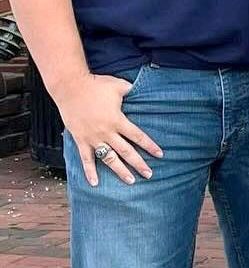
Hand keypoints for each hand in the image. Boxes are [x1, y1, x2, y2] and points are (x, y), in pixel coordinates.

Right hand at [53, 73, 162, 187]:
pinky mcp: (80, 139)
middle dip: (139, 164)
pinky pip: (85, 159)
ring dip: (120, 170)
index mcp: (118, 120)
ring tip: (130, 181)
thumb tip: (145, 89)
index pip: (138, 136)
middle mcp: (106, 132)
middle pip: (126, 151)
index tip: (160, 155)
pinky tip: (95, 183)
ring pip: (109, 158)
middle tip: (149, 174)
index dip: (150, 146)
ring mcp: (92, 138)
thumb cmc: (96, 85)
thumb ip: (132, 91)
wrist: (70, 87)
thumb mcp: (119, 86)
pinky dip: (90, 171)